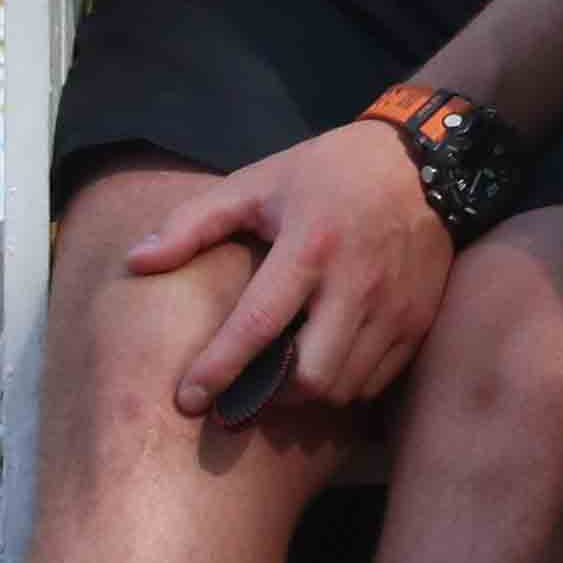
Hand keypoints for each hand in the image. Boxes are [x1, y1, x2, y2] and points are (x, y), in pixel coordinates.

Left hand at [123, 119, 449, 415]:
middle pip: (311, 377)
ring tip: (287, 374)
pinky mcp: (419, 319)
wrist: (425, 162)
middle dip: (272, 393)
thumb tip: (137, 262)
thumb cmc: (329, 172)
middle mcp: (356, 283)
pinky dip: (346, 384)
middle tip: (250, 385)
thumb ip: (192, 223)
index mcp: (309, 246)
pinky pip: (377, 381)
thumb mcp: (257, 183)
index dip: (219, 369)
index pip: (258, 325)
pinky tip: (328, 361)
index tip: (187, 400)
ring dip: (308, 393)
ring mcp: (395, 306)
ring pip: (345, 387)